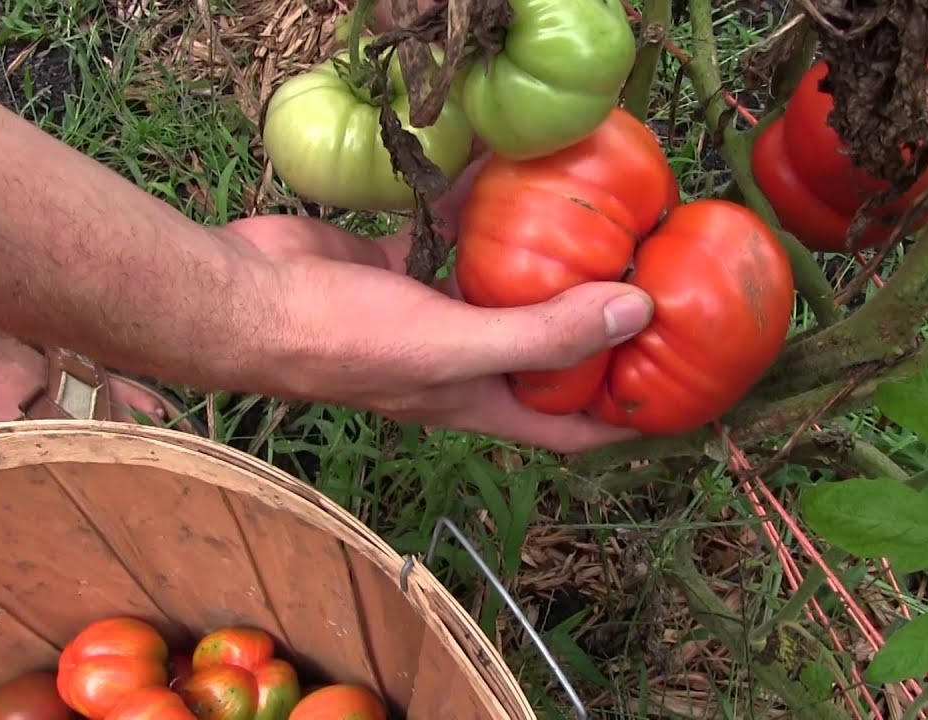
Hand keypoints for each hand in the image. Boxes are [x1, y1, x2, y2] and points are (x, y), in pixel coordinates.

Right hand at [223, 160, 653, 452]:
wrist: (248, 299)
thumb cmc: (346, 341)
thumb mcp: (455, 346)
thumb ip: (543, 334)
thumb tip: (638, 312)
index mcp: (478, 401)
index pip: (568, 428)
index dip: (622, 419)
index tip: (678, 397)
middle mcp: (459, 364)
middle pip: (543, 354)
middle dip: (594, 328)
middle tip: (650, 284)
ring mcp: (427, 315)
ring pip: (500, 290)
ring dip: (542, 263)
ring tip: (597, 223)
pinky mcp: (398, 269)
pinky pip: (452, 240)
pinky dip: (479, 215)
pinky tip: (507, 178)